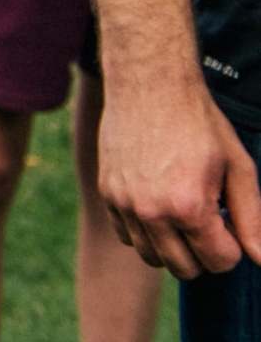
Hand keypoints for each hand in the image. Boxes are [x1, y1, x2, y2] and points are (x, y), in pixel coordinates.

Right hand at [97, 70, 260, 278]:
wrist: (149, 84)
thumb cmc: (199, 122)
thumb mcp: (238, 167)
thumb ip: (252, 218)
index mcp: (189, 206)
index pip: (219, 262)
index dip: (233, 248)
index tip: (231, 224)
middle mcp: (151, 211)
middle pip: (184, 269)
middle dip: (205, 254)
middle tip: (211, 223)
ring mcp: (124, 203)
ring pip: (152, 257)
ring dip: (173, 247)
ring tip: (184, 216)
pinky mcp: (107, 192)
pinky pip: (127, 236)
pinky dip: (145, 232)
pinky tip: (159, 206)